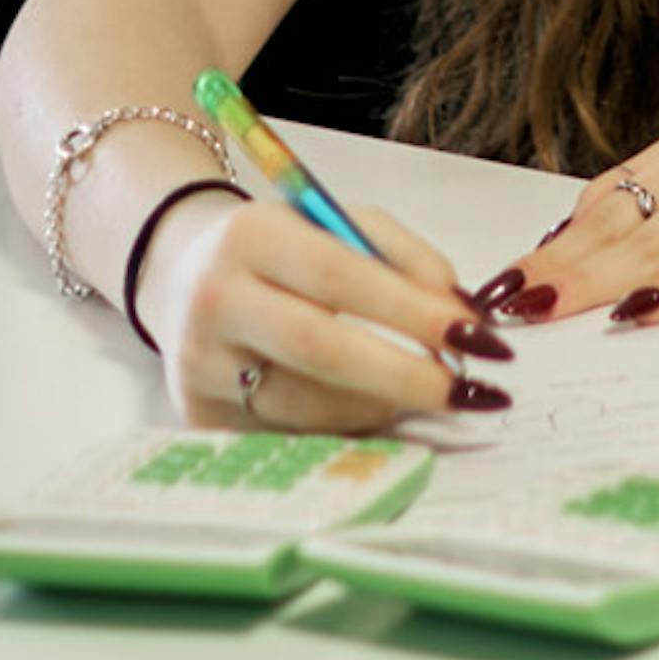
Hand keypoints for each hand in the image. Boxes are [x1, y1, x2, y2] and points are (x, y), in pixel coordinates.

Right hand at [140, 183, 506, 434]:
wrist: (183, 278)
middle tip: (470, 392)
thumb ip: (404, 257)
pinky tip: (371, 405)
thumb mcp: (336, 224)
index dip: (411, 309)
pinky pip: (293, 434)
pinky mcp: (201, 418)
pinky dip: (346, 424)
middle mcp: (214, 300)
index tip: (475, 334)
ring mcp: (200, 366)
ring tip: (423, 391)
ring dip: (383, 405)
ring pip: (310, 405)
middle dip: (406, 375)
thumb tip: (462, 315)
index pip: (337, 274)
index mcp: (250, 236)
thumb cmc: (281, 251)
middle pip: (319, 348)